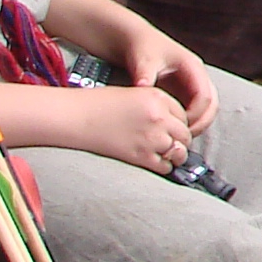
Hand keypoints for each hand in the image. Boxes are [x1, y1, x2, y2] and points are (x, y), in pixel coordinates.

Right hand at [73, 83, 196, 173]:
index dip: (178, 124)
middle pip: (185, 134)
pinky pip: (165, 166)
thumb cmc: (99, 104)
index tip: (171, 129)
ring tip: (166, 155)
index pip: (184, 115)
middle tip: (171, 144)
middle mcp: (159, 117)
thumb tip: (172, 125)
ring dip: (175, 156)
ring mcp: (152, 138)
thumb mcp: (134, 95)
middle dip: (180, 141)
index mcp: (158, 97)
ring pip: (179, 152)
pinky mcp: (141, 156)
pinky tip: (153, 162)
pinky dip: (162, 166)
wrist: (76, 117)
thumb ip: (156, 106)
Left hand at [123, 33, 219, 132]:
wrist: (136, 41)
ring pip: (207, 109)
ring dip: (198, 123)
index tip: (180, 126)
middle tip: (185, 137)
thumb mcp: (143, 60)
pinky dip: (191, 121)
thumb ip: (145, 74)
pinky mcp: (186, 91)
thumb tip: (143, 87)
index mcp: (192, 66)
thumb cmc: (141, 48)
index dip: (195, 114)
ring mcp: (194, 84)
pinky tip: (175, 129)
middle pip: (212, 104)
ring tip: (181, 136)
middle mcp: (198, 76)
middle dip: (202, 122)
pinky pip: (196, 109)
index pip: (205, 95)